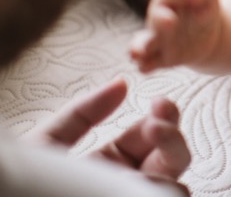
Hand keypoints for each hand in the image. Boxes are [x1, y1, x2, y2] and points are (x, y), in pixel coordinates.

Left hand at [30, 79, 190, 189]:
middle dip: (172, 136)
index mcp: (111, 161)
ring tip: (143, 164)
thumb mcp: (47, 144)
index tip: (158, 105)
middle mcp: (128, 182)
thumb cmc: (22, 183)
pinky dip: (163, 192)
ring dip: (169, 167)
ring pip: (176, 185)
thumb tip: (122, 83)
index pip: (152, 133)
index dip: (162, 115)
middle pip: (174, 156)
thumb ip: (82, 114)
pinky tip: (141, 186)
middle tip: (157, 125)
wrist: (14, 196)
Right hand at [130, 0, 223, 72]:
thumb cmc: (202, 5)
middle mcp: (157, 16)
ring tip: (135, 53)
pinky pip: (148, 63)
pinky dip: (145, 65)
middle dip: (162, 20)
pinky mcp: (160, 58)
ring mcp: (157, 38)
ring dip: (138, 48)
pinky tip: (145, 68)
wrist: (204, 31)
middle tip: (170, 21)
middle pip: (157, 17)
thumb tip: (199, 0)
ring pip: (142, 43)